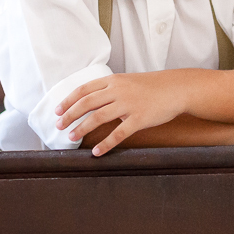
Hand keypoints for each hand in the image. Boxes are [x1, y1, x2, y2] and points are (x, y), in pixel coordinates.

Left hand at [55, 72, 186, 155]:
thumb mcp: (128, 82)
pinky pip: (119, 133)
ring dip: (82, 128)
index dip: (68, 100)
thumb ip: (111, 90)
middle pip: (87, 103)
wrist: (176, 88)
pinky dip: (105, 144)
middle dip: (69, 115)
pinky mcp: (139, 119)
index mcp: (114, 81)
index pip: (84, 89)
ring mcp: (129, 105)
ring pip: (98, 117)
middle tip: (59, 126)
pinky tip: (96, 152)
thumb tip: (92, 102)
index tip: (57, 110)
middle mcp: (119, 91)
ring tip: (71, 138)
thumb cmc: (153, 86)